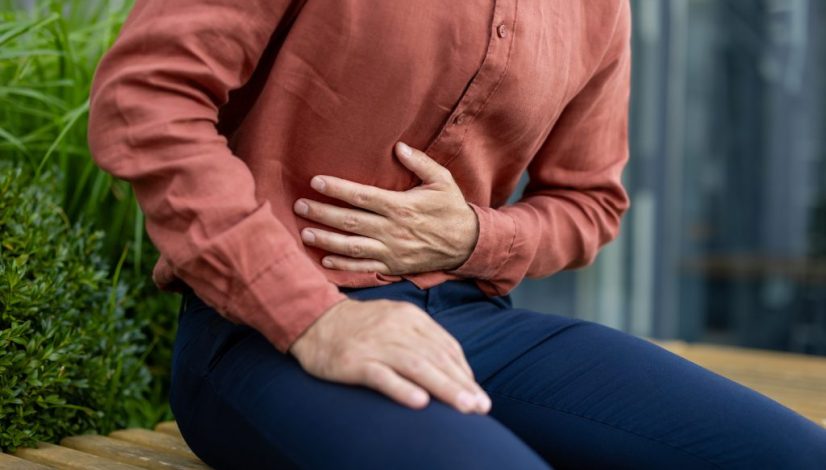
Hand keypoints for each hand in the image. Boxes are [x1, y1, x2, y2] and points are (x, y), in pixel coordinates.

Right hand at [287, 297, 490, 413]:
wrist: (314, 320)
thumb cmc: (361, 328)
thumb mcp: (395, 322)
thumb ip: (423, 340)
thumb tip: (456, 370)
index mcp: (410, 317)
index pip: (446, 346)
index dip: (465, 371)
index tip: (477, 394)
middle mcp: (396, 328)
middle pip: (437, 357)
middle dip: (462, 384)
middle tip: (481, 407)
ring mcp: (376, 344)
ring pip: (417, 367)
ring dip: (445, 388)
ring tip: (465, 408)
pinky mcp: (355, 361)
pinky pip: (382, 376)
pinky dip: (402, 389)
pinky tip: (420, 403)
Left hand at [293, 141, 478, 274]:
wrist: (467, 244)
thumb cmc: (452, 209)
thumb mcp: (442, 180)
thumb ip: (420, 163)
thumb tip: (399, 146)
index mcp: (401, 206)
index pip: (362, 196)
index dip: (337, 189)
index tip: (316, 181)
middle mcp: (393, 230)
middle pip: (349, 221)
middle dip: (321, 213)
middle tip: (299, 206)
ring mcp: (392, 251)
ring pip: (352, 246)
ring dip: (326, 240)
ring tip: (305, 232)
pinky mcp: (393, 267)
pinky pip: (364, 267)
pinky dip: (343, 265)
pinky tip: (325, 260)